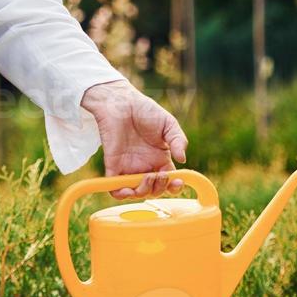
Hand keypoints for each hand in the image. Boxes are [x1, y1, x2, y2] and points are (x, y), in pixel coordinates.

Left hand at [81, 79, 188, 199]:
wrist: (121, 102)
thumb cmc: (145, 110)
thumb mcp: (168, 123)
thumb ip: (178, 140)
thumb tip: (183, 159)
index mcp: (160, 159)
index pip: (169, 181)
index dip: (174, 187)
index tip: (178, 182)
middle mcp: (145, 166)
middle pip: (154, 190)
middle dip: (160, 189)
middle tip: (160, 175)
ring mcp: (129, 167)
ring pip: (137, 193)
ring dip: (144, 192)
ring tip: (148, 177)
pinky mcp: (113, 166)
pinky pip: (115, 189)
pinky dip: (121, 195)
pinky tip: (129, 189)